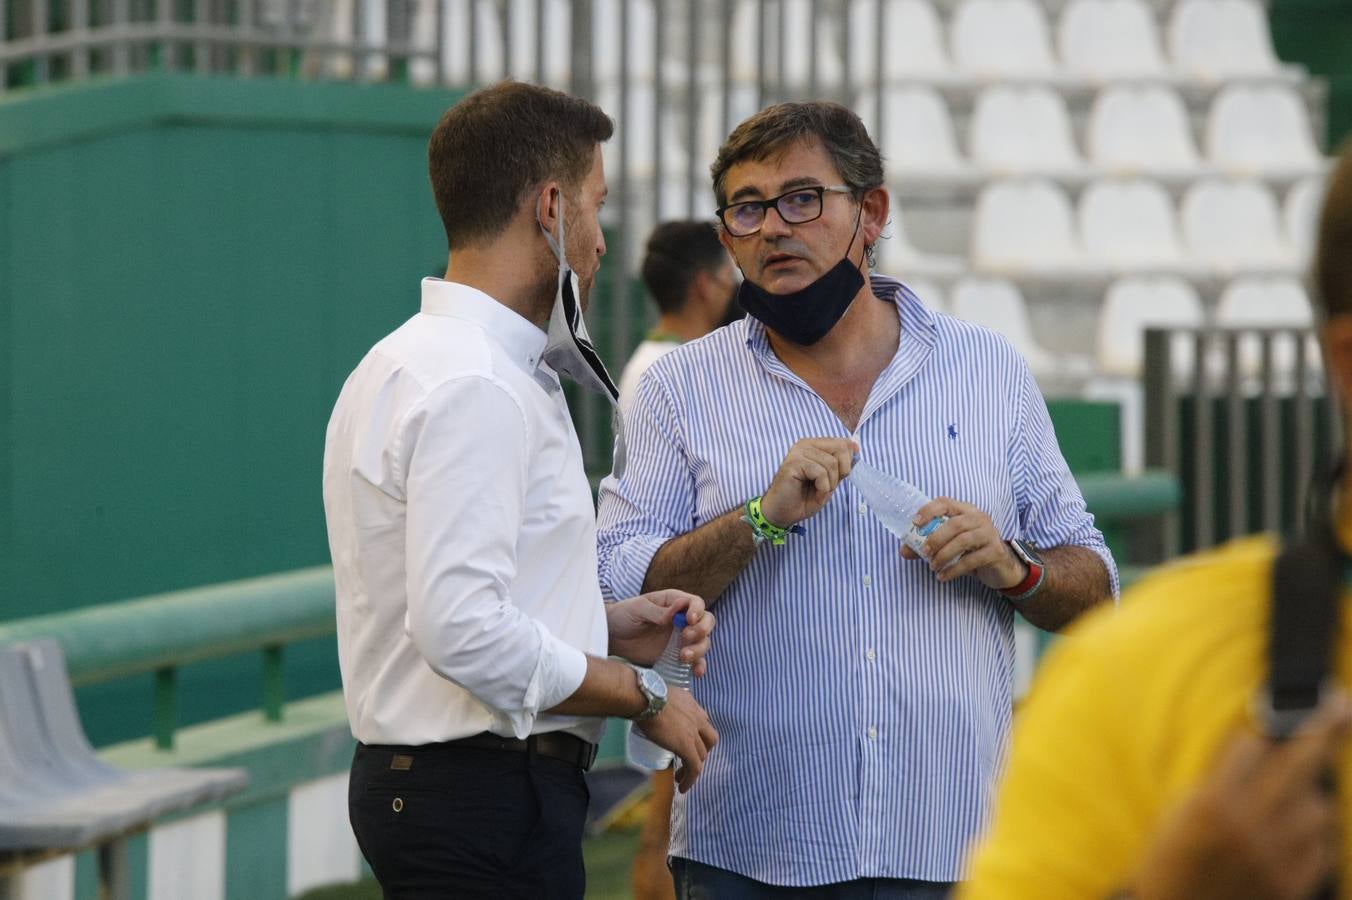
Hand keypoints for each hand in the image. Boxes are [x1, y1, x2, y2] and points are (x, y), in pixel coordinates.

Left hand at [607, 590, 714, 676]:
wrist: (612, 636)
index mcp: (674, 603)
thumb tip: (677, 610)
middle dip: (701, 630)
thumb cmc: (623, 615)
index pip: (696, 603)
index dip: (697, 610)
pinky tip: (696, 672)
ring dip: (699, 649)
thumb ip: (657, 611)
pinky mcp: (676, 656)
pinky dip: (699, 666)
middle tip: (685, 636)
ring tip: (682, 656)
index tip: (689, 619)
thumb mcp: (638, 609)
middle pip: (706, 622)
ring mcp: (681, 639)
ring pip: (703, 642)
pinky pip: (695, 661)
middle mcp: (682, 620)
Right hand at [635, 688, 718, 792]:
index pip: (702, 721)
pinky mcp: (687, 747)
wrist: (647, 698)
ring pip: (702, 756)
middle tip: (686, 759)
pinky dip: (690, 779)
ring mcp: (694, 734)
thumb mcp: (660, 694)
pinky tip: (682, 787)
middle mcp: (698, 718)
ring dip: (692, 768)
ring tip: (680, 777)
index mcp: (691, 704)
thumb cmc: (645, 694)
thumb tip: (646, 705)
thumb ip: (660, 701)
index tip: (687, 742)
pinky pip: (694, 768)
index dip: (697, 734)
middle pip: (708, 740)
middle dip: (700, 751)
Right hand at [758, 438, 856, 527]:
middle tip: (828, 486)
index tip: (839, 477)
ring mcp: (797, 452)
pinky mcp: (792, 463)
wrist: (783, 513)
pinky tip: (815, 493)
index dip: (848, 462)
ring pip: (831, 463)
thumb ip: (841, 465)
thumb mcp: (830, 480)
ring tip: (819, 492)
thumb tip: (855, 447)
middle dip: (841, 472)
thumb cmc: (804, 498)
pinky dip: (822, 487)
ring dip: (830, 483)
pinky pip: (820, 472)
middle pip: (840, 449)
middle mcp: (805, 444)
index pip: (843, 443)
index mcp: (814, 445)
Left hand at [899, 497, 1024, 589]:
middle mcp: (979, 518)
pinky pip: (971, 560)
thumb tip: (903, 551)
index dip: (928, 511)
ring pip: (963, 540)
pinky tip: (943, 576)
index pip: (945, 503)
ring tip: (933, 567)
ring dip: (944, 555)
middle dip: (936, 538)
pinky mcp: (995, 552)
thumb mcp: (950, 544)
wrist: (1001, 566)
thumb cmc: (971, 550)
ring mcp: (989, 534)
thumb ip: (927, 545)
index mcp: (965, 510)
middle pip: (954, 523)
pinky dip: (954, 569)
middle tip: (924, 552)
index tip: (915, 523)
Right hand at [1130, 694, 1351, 899]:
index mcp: (1209, 804)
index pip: (1248, 746)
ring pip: (1318, 808)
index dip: (1255, 737)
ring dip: (1308, 798)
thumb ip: (1218, 779)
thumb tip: (1259, 744)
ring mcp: (1274, 860)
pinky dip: (1313, 836)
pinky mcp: (1292, 887)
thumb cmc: (1170, 862)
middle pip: (1297, 766)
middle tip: (1340, 705)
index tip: (1274, 722)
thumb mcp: (1178, 812)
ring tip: (1286, 804)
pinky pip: (1324, 847)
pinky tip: (1290, 838)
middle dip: (1321, 731)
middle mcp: (1246, 828)